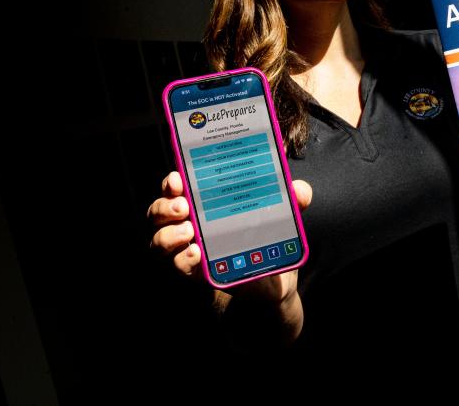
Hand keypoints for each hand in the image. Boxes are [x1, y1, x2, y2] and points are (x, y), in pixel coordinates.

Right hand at [147, 171, 311, 300]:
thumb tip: (299, 190)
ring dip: (169, 234)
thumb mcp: (282, 216)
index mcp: (205, 202)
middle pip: (159, 211)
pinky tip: (197, 254)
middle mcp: (190, 223)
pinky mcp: (197, 272)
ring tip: (189, 231)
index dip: (172, 181)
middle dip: (165, 206)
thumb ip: (293, 200)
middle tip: (184, 206)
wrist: (274, 280)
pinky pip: (177, 265)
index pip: (178, 187)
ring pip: (159, 240)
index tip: (178, 178)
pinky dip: (183, 259)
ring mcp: (189, 249)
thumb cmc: (269, 238)